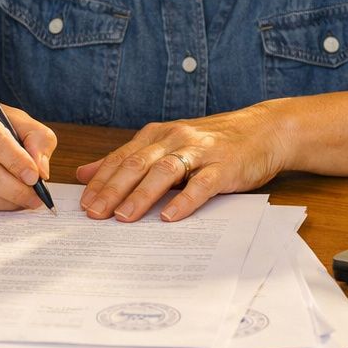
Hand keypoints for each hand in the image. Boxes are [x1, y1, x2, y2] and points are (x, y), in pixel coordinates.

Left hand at [75, 104, 288, 222]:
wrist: (264, 130)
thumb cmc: (213, 141)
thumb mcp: (167, 144)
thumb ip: (128, 158)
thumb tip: (85, 174)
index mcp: (158, 134)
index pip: (122, 158)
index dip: (100, 181)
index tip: (83, 204)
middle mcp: (175, 139)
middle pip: (137, 164)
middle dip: (113, 190)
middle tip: (94, 214)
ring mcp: (200, 152)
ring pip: (164, 172)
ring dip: (141, 195)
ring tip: (124, 217)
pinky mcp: (224, 166)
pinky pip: (201, 185)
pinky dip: (184, 200)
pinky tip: (169, 216)